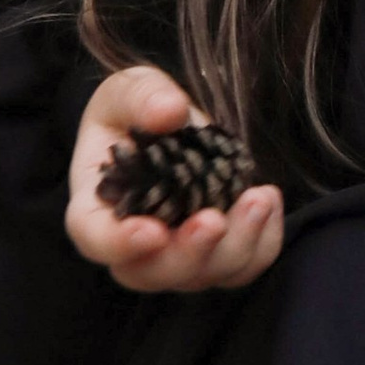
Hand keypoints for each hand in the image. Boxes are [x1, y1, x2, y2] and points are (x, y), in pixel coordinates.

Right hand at [65, 67, 284, 292]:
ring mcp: (177, 253)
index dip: (120, 243)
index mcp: (96, 204)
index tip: (151, 231)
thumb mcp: (129, 89)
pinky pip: (243, 266)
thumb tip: (169, 111)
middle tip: (215, 220)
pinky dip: (262, 242)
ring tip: (259, 198)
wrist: (170, 125)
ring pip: (203, 275)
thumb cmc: (135, 111)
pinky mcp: (216, 253)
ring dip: (237, 246)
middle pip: (152, 273)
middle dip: (188, 254)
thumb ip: (142, 96)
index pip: (95, 237)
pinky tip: (269, 198)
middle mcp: (133, 243)